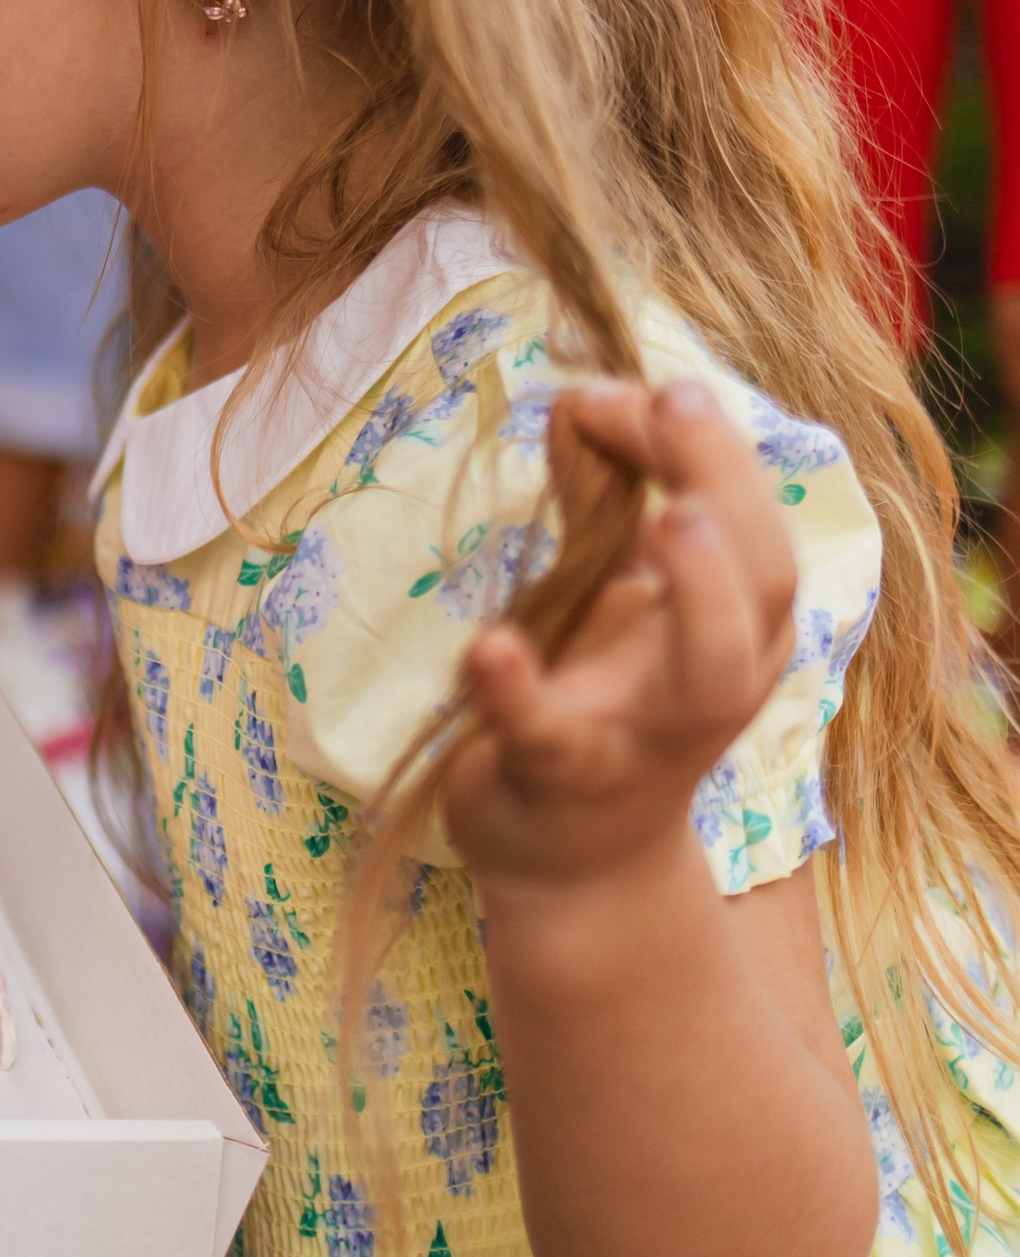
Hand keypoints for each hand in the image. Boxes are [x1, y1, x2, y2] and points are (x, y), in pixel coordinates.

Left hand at [441, 378, 796, 894]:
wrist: (571, 865)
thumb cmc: (599, 704)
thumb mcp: (604, 591)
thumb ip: (598, 495)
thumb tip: (579, 398)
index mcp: (738, 624)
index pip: (746, 515)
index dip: (696, 441)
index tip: (611, 391)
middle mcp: (714, 680)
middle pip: (765, 578)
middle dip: (726, 483)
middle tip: (674, 402)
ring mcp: (644, 737)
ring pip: (713, 673)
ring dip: (698, 592)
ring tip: (661, 521)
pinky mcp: (561, 782)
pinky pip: (552, 740)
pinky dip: (522, 693)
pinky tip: (491, 647)